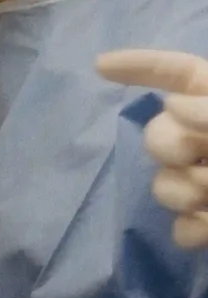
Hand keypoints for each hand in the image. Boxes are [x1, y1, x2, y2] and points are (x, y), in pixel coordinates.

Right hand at [97, 50, 207, 247]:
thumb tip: (170, 105)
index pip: (178, 73)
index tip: (99, 67)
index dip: (140, 66)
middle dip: (172, 148)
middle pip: (159, 135)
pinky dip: (193, 231)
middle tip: (204, 158)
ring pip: (164, 186)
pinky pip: (181, 229)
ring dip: (185, 194)